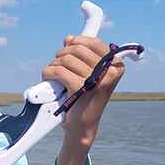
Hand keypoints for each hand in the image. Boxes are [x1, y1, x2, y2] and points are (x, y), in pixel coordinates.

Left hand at [42, 34, 123, 164]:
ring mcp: (96, 79)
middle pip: (78, 48)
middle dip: (63, 54)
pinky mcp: (81, 87)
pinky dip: (48, 73)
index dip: (77, 41)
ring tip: (54, 75)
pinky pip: (58, 70)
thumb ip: (82, 55)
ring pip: (66, 59)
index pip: (94, 42)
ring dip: (54, 65)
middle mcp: (110, 71)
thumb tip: (69, 38)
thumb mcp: (89, 74)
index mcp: (116, 66)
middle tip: (58, 64)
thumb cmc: (84, 98)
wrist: (82, 126)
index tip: (68, 44)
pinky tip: (48, 79)